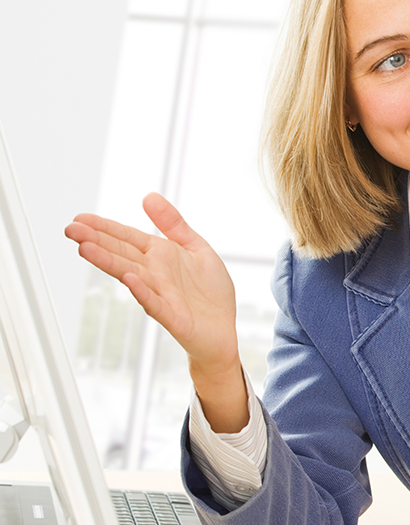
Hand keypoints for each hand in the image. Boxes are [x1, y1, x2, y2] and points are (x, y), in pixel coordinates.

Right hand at [65, 194, 245, 429]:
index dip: (104, 227)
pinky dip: (142, 291)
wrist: (223, 329)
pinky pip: (155, 302)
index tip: (79, 218)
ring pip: (130, 275)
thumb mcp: (196, 248)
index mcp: (160, 255)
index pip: (127, 237)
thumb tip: (148, 196)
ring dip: (109, 262)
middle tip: (70, 229)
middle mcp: (155, 273)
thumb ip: (173, 224)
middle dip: (96, 241)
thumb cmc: (209, 291)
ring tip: (85, 249)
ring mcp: (161, 294)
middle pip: (121, 254)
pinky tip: (129, 278)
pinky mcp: (173, 315)